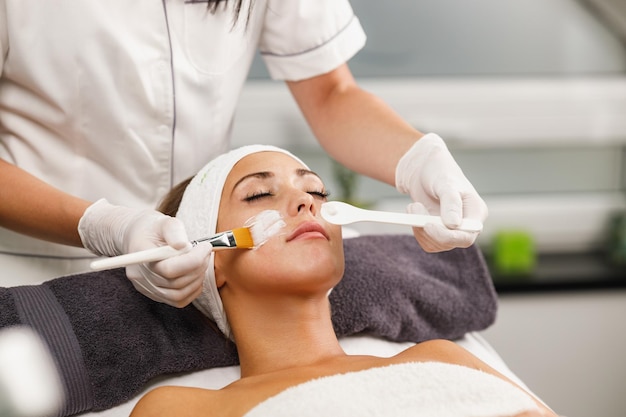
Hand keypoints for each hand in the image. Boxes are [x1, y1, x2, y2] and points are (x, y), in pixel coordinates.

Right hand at [78, 199, 210, 306]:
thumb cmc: (152, 229)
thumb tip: (184, 246)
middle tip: (206, 252)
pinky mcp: (155, 294)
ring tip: (202, 261)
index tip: (205, 246)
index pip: (168, 269)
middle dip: (198, 267)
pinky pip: (178, 300)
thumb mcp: (164, 221)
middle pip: (175, 283)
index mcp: (141, 257)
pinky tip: (196, 274)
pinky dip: (193, 290)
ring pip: (178, 295)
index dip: (193, 260)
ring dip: (197, 279)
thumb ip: (174, 231)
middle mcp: (141, 277)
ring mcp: (147, 288)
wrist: (138, 237)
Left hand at [395, 133, 487, 251]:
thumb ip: (451, 203)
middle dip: (429, 230)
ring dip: (419, 228)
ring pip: (436, 245)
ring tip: (413, 205)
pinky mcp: (438, 232)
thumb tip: (453, 225)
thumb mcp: (446, 183)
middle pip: (450, 243)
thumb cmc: (439, 171)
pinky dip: (417, 230)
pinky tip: (414, 212)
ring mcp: (452, 230)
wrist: (424, 170)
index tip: (428, 225)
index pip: (467, 235)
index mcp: (476, 212)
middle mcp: (467, 225)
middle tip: (413, 207)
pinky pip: (427, 242)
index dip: (448, 236)